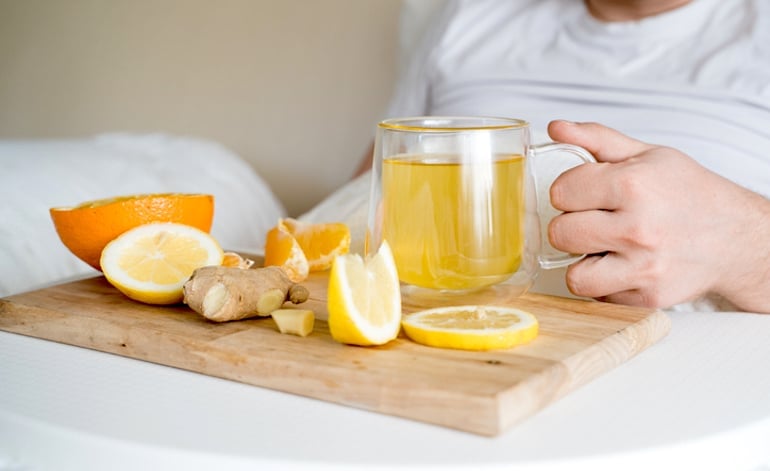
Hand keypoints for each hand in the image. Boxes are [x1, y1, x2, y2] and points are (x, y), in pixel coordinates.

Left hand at [547, 120, 769, 311]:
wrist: (736, 236)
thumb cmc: (689, 192)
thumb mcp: (648, 154)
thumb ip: (596, 139)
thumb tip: (556, 128)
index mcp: (634, 185)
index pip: (560, 192)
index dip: (569, 191)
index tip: (586, 193)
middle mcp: (639, 228)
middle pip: (560, 234)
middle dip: (573, 226)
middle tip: (596, 221)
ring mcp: (645, 267)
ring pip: (575, 276)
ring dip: (584, 262)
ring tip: (606, 248)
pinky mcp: (649, 297)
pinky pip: (600, 296)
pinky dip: (608, 283)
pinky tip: (626, 265)